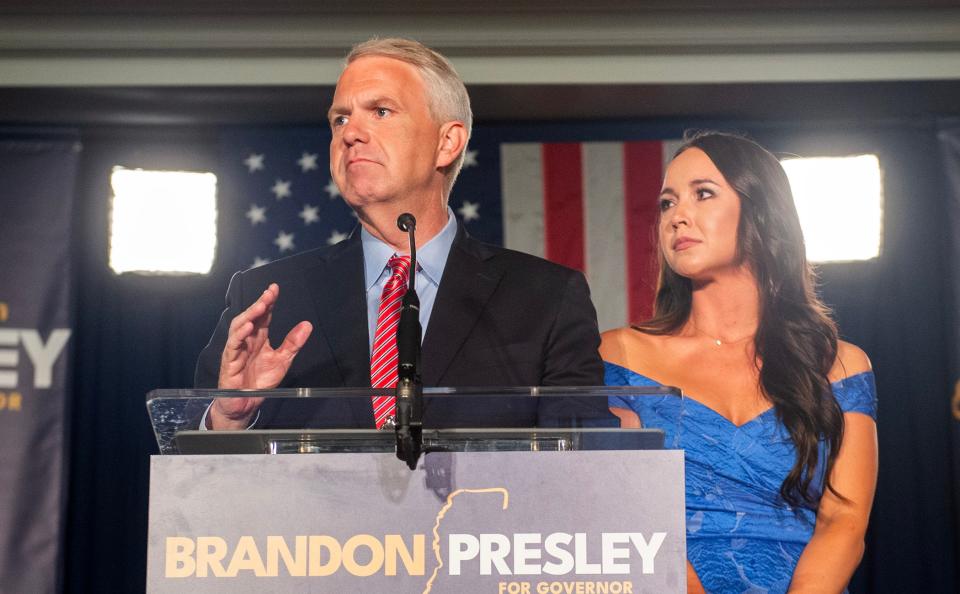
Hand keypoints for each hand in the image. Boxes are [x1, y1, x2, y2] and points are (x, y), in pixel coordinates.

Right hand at [210, 283, 311, 429]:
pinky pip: (233, 346)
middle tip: (269, 293)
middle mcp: (247, 341)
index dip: (268, 302)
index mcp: (259, 338)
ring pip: (239, 327)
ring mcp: (237, 350)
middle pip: (251, 317)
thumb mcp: (283, 360)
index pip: (263, 316)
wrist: (246, 403)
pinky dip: (240, 335)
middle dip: (259, 304)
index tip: (275, 288)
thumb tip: (307, 324)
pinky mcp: (230, 362)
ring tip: (261, 306)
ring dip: (249, 315)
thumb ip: (293, 343)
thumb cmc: (260, 381)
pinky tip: (249, 327)